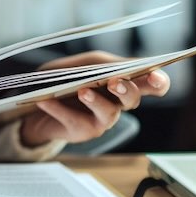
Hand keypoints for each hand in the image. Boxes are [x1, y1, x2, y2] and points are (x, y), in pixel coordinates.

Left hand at [19, 51, 169, 147]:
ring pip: (109, 113)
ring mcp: (102, 119)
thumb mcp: (82, 65)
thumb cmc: (66, 79)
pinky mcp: (83, 131)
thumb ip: (100, 64)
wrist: (36, 101)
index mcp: (124, 82)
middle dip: (127, 90)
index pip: (152, 83)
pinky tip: (46, 101)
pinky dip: (59, 109)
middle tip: (114, 82)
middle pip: (133, 98)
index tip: (155, 76)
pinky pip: (75, 120)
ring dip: (97, 101)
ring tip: (82, 92)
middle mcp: (118, 103)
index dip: (158, 81)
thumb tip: (116, 67)